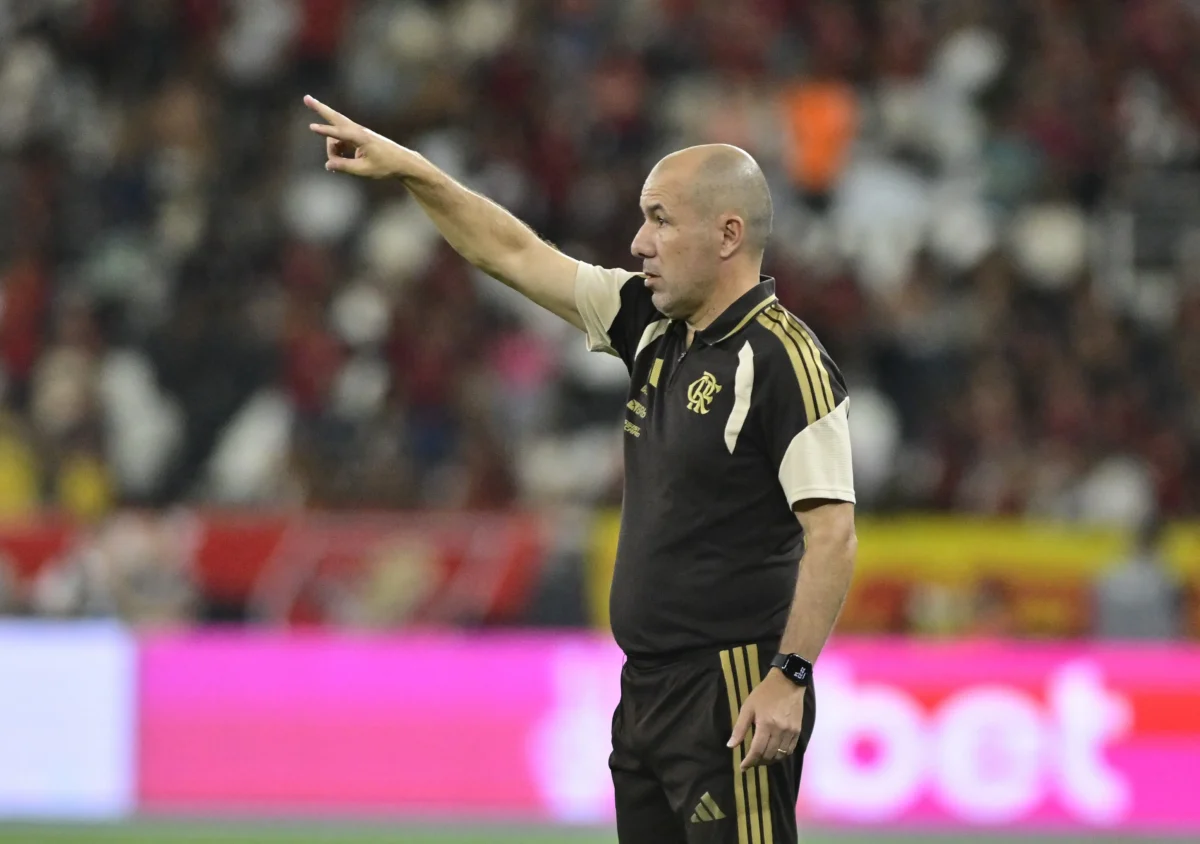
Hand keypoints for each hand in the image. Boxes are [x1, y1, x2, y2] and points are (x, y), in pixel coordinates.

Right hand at [304, 95, 422, 179]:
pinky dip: (337, 150)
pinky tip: (338, 162)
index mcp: (361, 138)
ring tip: (335, 164)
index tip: (312, 127)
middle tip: (305, 98)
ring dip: (332, 149)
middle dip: (319, 109)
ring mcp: (357, 133)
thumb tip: (327, 165)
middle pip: (335, 118)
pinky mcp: (357, 137)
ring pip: (335, 136)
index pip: (339, 134)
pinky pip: (340, 142)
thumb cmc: (386, 166)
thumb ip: (345, 167)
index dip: (325, 132)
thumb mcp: (365, 170)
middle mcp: (358, 131)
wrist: (402, 161)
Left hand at [727, 668, 804, 768]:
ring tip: (761, 759)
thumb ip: (740, 728)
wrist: (787, 682)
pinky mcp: (798, 731)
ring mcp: (790, 732)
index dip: (749, 762)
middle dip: (758, 762)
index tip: (742, 767)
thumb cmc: (764, 694)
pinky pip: (789, 750)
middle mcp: (780, 730)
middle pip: (768, 755)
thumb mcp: (748, 707)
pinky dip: (780, 755)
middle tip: (750, 762)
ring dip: (769, 761)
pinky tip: (773, 753)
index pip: (757, 750)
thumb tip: (730, 746)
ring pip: (780, 755)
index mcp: (765, 724)